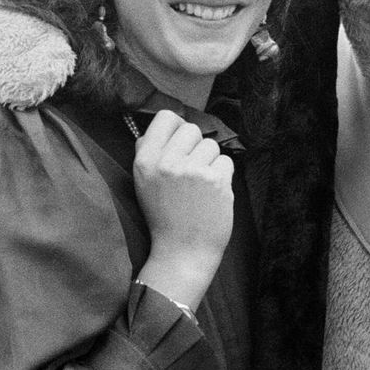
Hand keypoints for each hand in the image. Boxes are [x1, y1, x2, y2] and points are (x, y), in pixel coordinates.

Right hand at [132, 110, 234, 308]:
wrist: (182, 252)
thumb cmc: (164, 218)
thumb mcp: (143, 184)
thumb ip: (148, 153)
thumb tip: (160, 128)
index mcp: (145, 161)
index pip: (166, 117)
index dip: (177, 127)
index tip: (180, 143)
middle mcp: (167, 162)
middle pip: (192, 129)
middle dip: (195, 146)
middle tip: (191, 170)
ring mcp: (193, 171)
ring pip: (211, 145)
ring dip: (210, 162)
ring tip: (200, 185)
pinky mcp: (216, 181)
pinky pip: (226, 161)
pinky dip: (223, 175)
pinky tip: (212, 193)